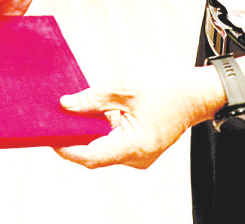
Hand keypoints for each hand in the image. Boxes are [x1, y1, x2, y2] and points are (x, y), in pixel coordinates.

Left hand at [53, 72, 209, 169]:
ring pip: (103, 151)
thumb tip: (65, 106)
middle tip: (54, 122)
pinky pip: (113, 145)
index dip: (65, 148)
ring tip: (70, 115)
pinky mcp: (139, 149)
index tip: (48, 136)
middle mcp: (136, 157)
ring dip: (86, 135)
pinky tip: (90, 115)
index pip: (90, 156)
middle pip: (94, 156)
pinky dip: (100, 132)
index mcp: (133, 145)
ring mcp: (139, 156)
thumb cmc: (166, 88)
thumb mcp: (122, 87)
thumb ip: (91, 99)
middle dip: (73, 140)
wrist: (196, 93)